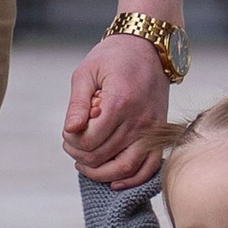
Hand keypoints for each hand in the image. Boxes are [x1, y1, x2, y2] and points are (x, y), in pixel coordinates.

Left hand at [64, 32, 172, 182]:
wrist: (149, 47)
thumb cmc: (114, 57)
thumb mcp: (87, 72)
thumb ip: (78, 104)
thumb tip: (70, 130)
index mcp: (119, 102)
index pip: (89, 140)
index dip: (71, 141)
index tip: (68, 131)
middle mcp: (138, 119)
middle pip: (103, 156)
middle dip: (80, 155)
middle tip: (72, 144)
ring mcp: (152, 129)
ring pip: (125, 167)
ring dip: (101, 173)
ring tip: (86, 165)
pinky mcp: (159, 133)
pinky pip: (150, 167)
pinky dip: (133, 180)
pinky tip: (114, 181)